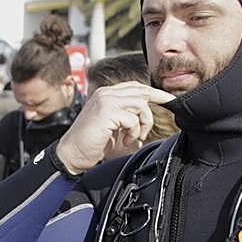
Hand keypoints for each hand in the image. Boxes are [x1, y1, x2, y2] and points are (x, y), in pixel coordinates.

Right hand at [55, 82, 175, 172]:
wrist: (71, 154)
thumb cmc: (91, 144)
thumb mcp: (113, 126)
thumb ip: (126, 116)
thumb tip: (147, 116)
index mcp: (106, 94)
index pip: (136, 86)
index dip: (154, 92)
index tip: (169, 100)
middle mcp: (106, 93)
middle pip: (142, 91)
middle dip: (157, 103)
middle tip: (163, 115)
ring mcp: (106, 101)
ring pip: (141, 105)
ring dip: (143, 124)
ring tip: (134, 138)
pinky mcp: (107, 112)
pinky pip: (133, 119)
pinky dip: (133, 133)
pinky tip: (124, 141)